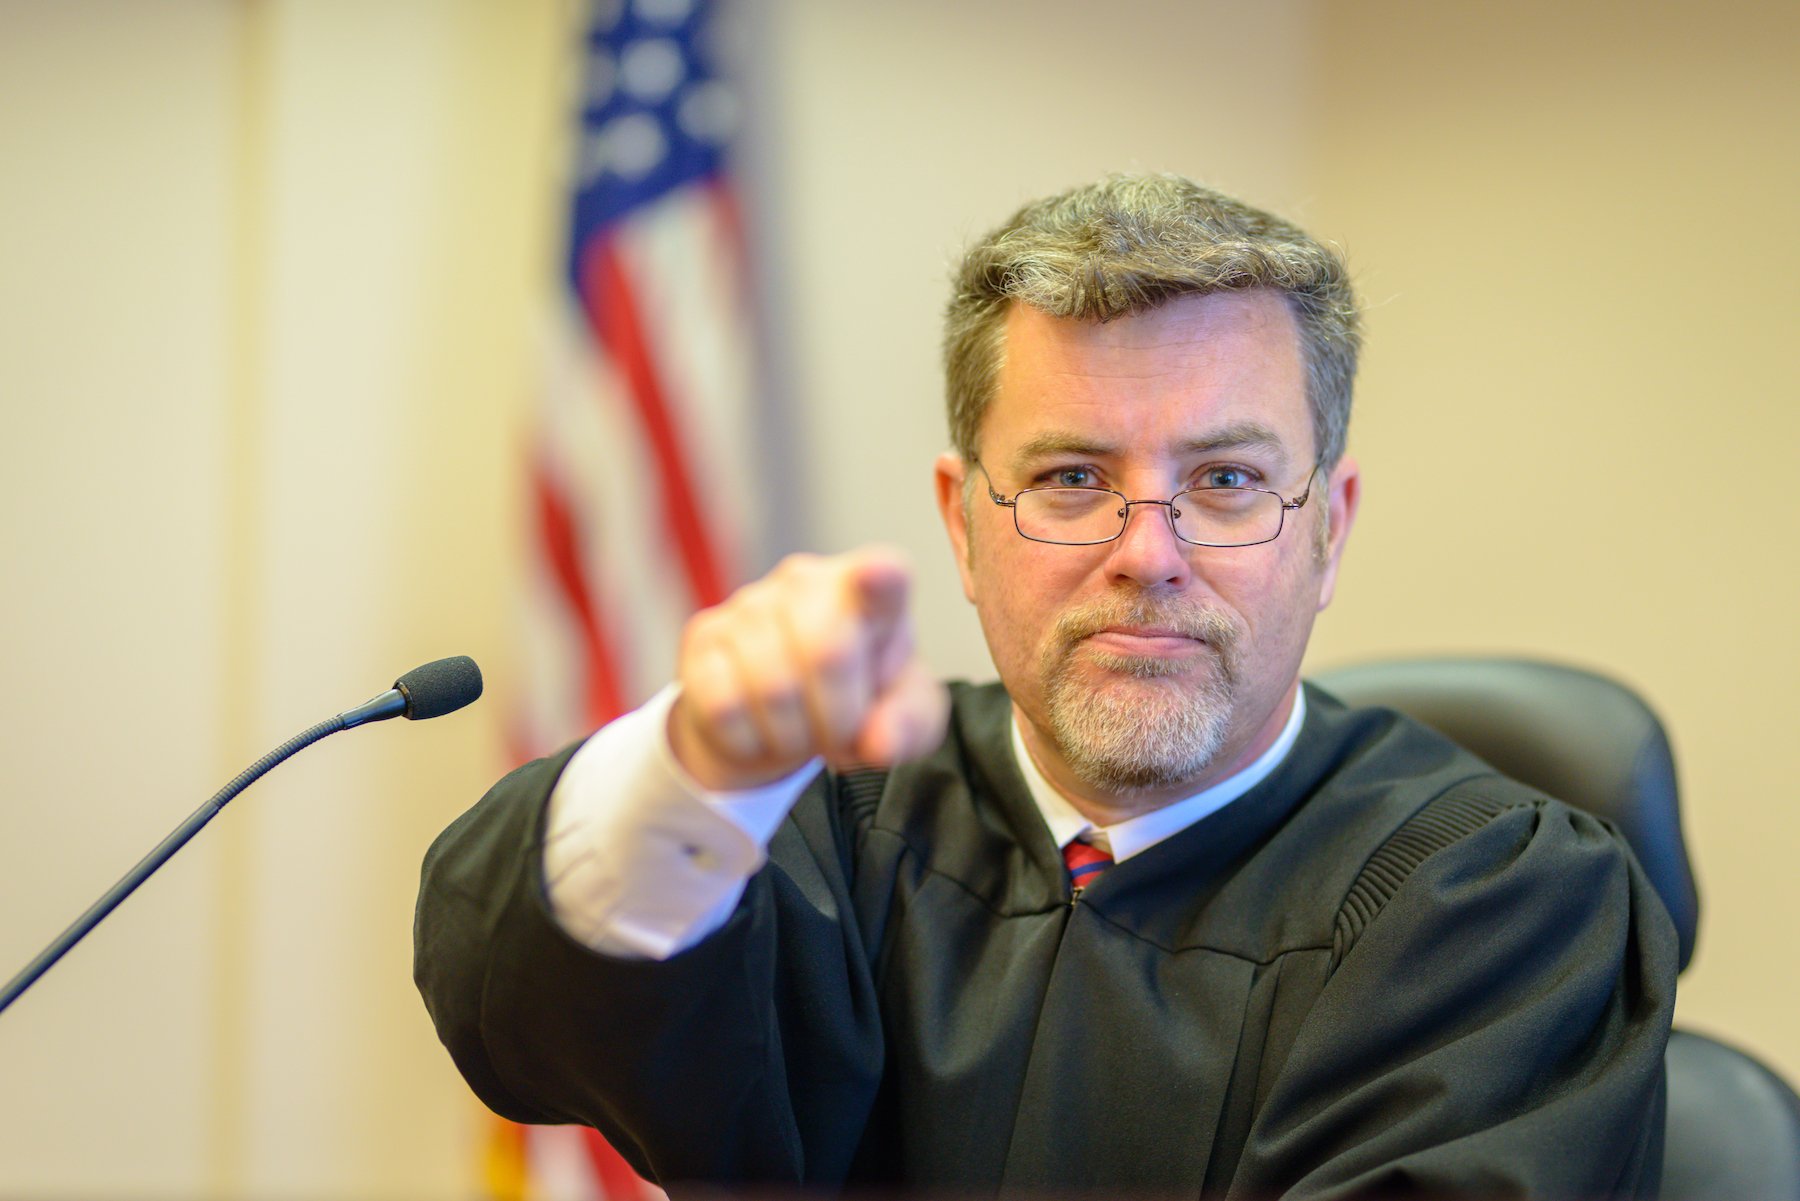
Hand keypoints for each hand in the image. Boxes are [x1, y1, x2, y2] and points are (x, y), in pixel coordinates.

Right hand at [668, 547, 950, 791]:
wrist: (778, 717)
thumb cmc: (854, 702)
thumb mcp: (901, 718)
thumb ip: (909, 727)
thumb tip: (880, 742)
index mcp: (871, 592)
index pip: (883, 576)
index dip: (880, 577)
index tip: (878, 574)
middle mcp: (807, 582)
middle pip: (827, 653)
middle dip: (838, 718)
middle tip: (839, 733)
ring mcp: (749, 603)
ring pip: (773, 688)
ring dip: (793, 736)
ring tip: (800, 730)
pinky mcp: (703, 635)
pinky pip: (725, 705)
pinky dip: (749, 740)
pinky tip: (758, 727)